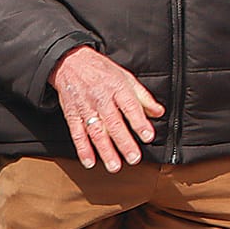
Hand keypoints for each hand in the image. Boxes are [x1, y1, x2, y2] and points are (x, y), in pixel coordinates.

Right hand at [50, 46, 162, 171]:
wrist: (70, 62)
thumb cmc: (102, 71)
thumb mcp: (126, 78)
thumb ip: (143, 97)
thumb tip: (159, 112)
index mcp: (117, 88)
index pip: (131, 107)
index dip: (140, 122)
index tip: (148, 136)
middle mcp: (101, 99)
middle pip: (113, 123)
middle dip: (124, 143)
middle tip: (134, 158)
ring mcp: (86, 108)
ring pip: (96, 132)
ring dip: (105, 151)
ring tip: (115, 166)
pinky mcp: (72, 115)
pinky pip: (77, 134)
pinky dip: (82, 149)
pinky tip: (89, 162)